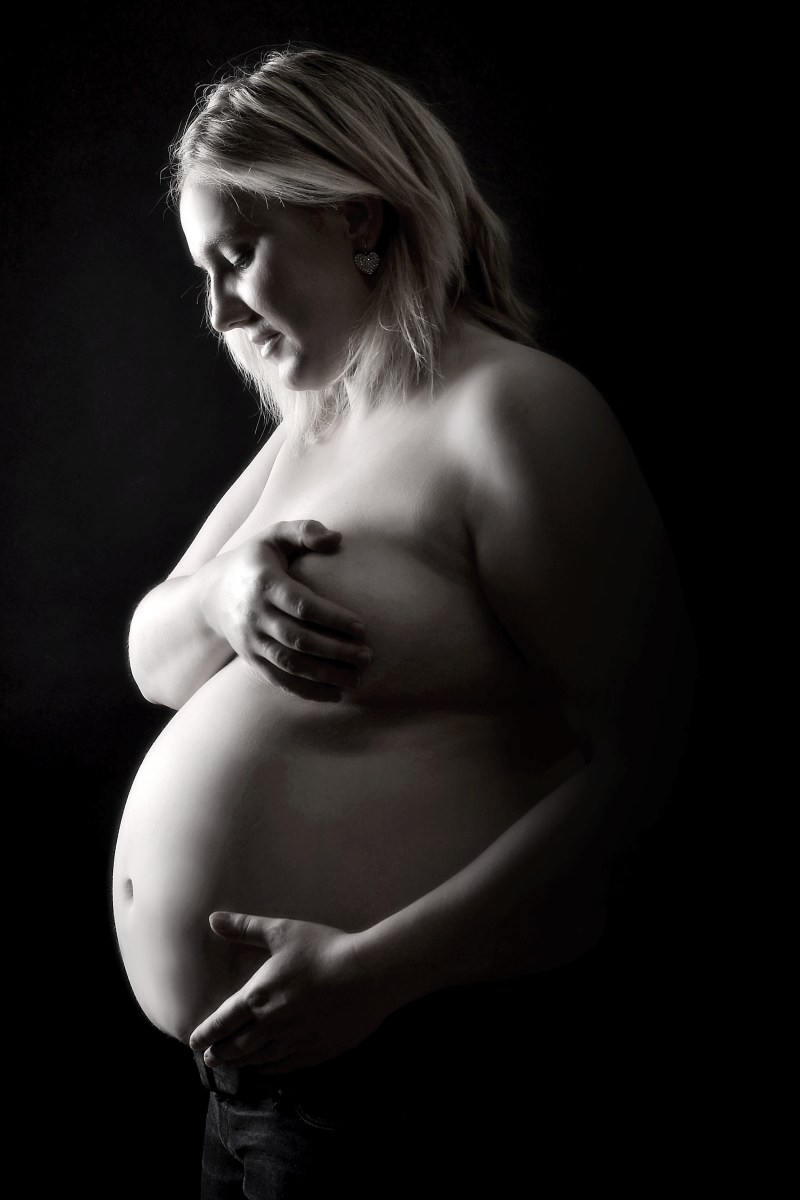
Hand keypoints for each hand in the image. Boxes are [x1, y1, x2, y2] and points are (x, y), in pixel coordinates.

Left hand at [189, 912, 389, 1071]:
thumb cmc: (323, 950)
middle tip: (209, 1058)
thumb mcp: (282, 932)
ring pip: (258, 1060)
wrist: (366, 976)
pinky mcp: (315, 1052)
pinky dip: (269, 1070)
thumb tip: (213, 919)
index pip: (222, 1022)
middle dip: (219, 1054)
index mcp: (258, 998)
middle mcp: (271, 1026)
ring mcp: (293, 1043)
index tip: (194, 1042)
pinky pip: (284, 1067)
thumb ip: (245, 928)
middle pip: (236, 1047)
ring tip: (233, 1065)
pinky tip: (266, 1069)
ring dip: (241, 1064)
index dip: (205, 1034)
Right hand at [203, 519, 371, 701]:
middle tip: (367, 657)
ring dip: (324, 675)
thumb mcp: (274, 536)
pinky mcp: (251, 659)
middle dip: (335, 651)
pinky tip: (334, 695)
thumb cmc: (255, 561)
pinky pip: (279, 680)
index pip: (301, 605)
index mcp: (263, 583)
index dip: (332, 618)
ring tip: (356, 679)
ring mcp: (250, 641)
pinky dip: (306, 691)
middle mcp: (254, 615)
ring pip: (289, 664)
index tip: (361, 627)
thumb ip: (304, 532)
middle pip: (298, 639)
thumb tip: (337, 539)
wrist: (211, 595)